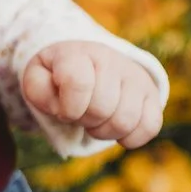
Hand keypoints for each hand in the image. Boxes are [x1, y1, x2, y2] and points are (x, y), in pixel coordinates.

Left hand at [22, 41, 162, 147]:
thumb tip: (61, 106)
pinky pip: (150, 127)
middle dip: (85, 121)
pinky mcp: (152, 94)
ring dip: (104, 131)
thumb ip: (38, 90)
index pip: (78, 84)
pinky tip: (115, 127)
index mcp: (79, 53)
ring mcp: (135, 76)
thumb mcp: (38, 78)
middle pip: (102, 109)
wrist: (90, 63)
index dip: (68, 108)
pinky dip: (130, 138)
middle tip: (80, 113)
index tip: (63, 109)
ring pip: (125, 121)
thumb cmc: (59, 77)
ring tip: (96, 120)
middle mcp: (112, 59)